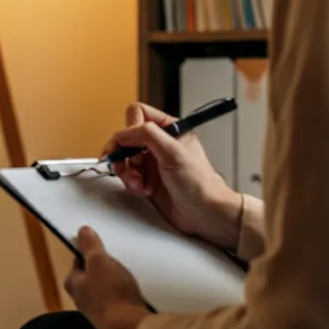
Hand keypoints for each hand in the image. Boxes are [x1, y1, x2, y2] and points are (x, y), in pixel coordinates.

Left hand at [64, 227, 148, 328]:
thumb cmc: (111, 293)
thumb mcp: (99, 262)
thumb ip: (90, 246)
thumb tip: (81, 231)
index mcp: (73, 284)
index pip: (76, 264)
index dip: (86, 253)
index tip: (97, 247)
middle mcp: (81, 300)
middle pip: (89, 279)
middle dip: (100, 270)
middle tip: (114, 261)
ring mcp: (97, 313)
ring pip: (103, 292)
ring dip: (112, 285)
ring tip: (126, 276)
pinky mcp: (113, 323)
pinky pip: (117, 304)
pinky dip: (123, 297)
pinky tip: (134, 295)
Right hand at [103, 102, 242, 249]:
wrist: (204, 214)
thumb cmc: (200, 184)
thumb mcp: (173, 152)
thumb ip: (147, 135)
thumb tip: (125, 132)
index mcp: (170, 129)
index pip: (138, 114)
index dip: (129, 129)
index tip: (129, 145)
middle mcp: (159, 143)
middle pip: (126, 138)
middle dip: (125, 155)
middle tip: (133, 166)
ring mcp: (152, 162)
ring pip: (124, 158)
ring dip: (128, 173)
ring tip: (140, 183)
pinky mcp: (147, 179)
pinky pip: (128, 176)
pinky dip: (132, 184)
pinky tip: (145, 190)